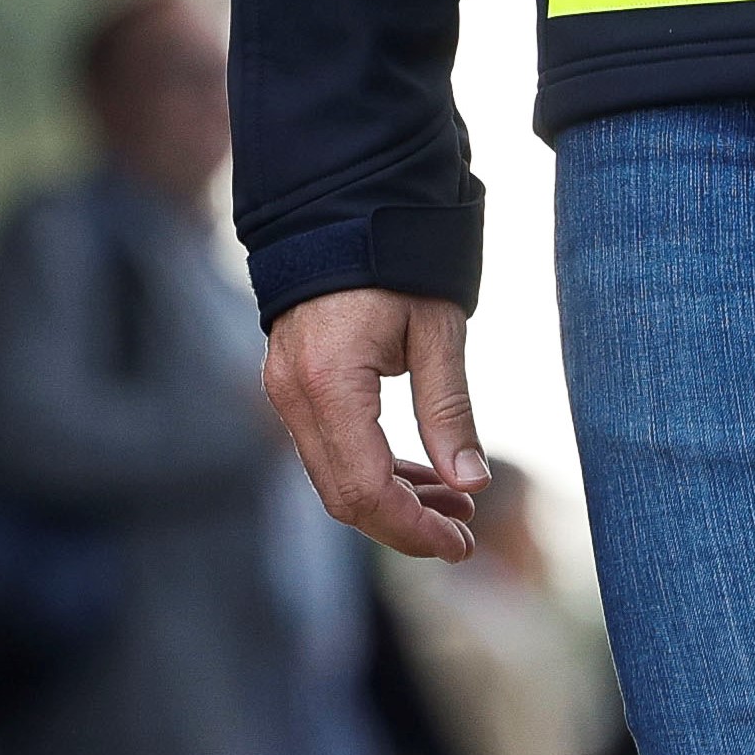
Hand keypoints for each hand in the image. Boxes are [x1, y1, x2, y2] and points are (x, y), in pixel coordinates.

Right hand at [261, 287, 486, 560]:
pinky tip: (418, 476)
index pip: (366, 488)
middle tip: (465, 536)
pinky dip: (370, 472)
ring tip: (454, 507)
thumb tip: (471, 485)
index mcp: (330, 382)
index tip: (462, 545)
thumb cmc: (393, 260)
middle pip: (342, 496)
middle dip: (404, 526)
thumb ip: (449, 410)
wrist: (335, 209)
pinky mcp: (289, 386)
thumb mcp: (435, 331)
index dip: (413, 529)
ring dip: (391, 502)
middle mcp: (293, 394)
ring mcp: (283, 391)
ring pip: (332, 478)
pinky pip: (326, 450)